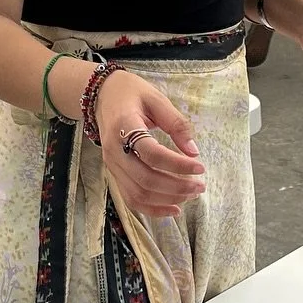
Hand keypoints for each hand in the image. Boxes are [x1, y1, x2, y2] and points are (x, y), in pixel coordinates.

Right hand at [93, 69, 206, 218]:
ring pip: (139, 194)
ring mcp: (112, 165)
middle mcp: (115, 150)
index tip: (200, 167)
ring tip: (190, 194)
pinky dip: (153, 209)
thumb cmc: (131, 94)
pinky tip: (173, 209)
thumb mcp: (157, 99)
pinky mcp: (114, 174)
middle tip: (200, 186)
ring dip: (167, 199)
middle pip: (146, 179)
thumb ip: (176, 124)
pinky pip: (131, 199)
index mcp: (124, 126)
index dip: (178, 165)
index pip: (152, 154)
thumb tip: (194, 152)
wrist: (102, 96)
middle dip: (177, 187)